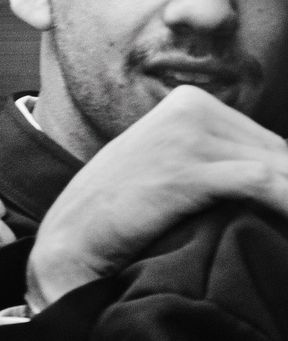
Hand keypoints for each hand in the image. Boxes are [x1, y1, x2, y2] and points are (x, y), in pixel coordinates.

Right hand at [29, 86, 287, 310]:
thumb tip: (276, 174)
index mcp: (189, 103)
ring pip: (279, 167)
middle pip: (279, 153)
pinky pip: (263, 182)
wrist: (73, 237)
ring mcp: (186, 136)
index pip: (270, 143)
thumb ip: (217, 160)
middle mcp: (190, 108)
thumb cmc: (122, 211)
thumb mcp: (170, 167)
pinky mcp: (186, 169)